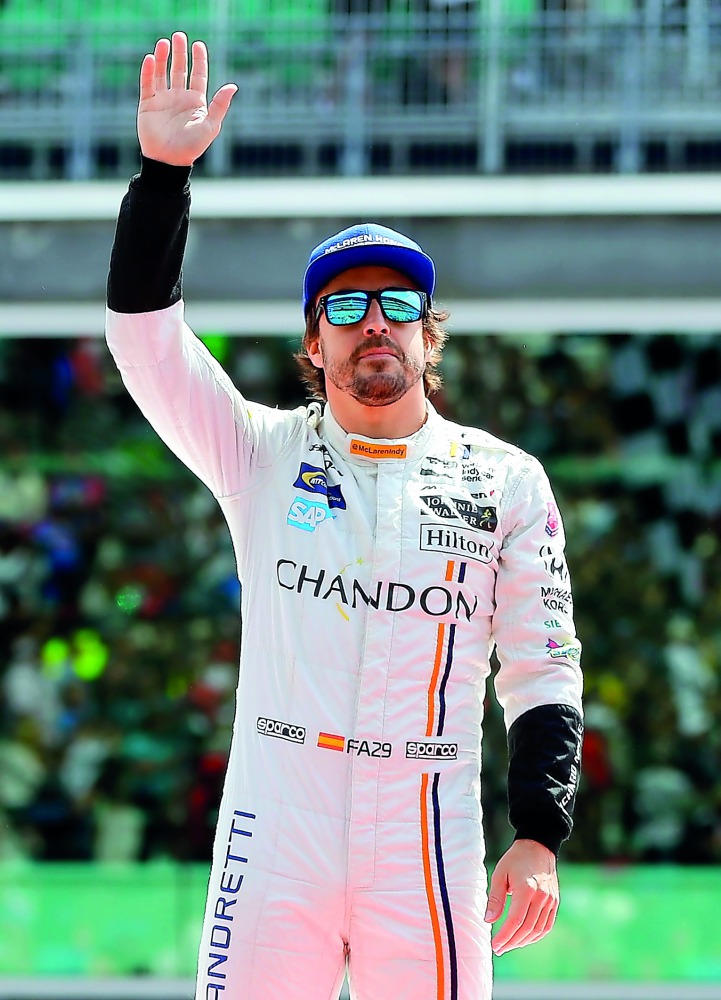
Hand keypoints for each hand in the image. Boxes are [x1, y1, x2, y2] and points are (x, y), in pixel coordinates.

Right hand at [137, 31, 236, 165]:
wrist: (169, 160)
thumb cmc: (192, 146)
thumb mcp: (211, 125)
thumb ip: (220, 104)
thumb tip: (233, 86)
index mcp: (195, 101)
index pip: (198, 75)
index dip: (199, 59)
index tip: (198, 44)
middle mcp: (179, 97)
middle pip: (180, 68)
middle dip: (180, 52)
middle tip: (179, 36)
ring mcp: (163, 99)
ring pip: (162, 72)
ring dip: (163, 57)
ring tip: (164, 42)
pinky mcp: (148, 104)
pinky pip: (147, 83)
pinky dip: (148, 70)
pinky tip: (151, 58)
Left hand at [484, 839, 558, 955]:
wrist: (538, 846)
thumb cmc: (515, 859)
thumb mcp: (500, 874)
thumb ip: (495, 898)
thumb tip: (488, 920)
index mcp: (526, 888)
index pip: (516, 921)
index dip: (504, 936)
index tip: (494, 945)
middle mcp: (541, 897)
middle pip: (527, 928)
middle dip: (512, 942)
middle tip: (499, 949)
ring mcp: (551, 900)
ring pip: (537, 930)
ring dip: (523, 941)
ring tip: (509, 945)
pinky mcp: (555, 902)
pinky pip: (546, 925)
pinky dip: (535, 936)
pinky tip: (524, 938)